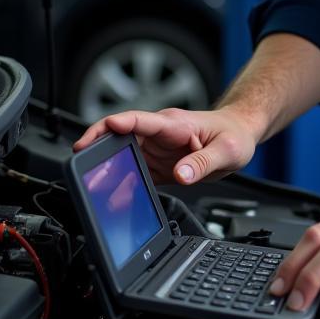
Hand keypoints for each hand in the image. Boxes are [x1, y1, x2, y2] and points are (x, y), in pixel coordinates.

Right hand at [73, 107, 260, 184]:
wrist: (240, 135)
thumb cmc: (234, 135)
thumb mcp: (227, 150)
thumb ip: (203, 162)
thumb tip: (182, 175)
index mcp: (175, 124)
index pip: (139, 120)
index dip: (116, 125)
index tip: (97, 134)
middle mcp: (160, 134)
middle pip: (120, 135)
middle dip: (97, 147)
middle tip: (79, 164)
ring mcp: (156, 149)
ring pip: (122, 155)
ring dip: (107, 169)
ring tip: (91, 188)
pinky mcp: (157, 164)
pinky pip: (134, 172)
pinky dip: (121, 184)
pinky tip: (112, 198)